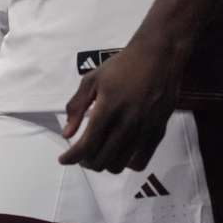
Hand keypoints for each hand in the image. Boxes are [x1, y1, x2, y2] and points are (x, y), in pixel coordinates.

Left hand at [58, 40, 181, 172]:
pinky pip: (141, 162)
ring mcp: (144, 130)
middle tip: (80, 155)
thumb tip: (67, 133)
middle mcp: (127, 123)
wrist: (158, 58)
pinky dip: (125, 164)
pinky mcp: (158, 132)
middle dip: (85, 162)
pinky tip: (119, 154)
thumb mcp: (92, 80)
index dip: (72, 157)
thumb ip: (76, 106)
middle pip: (101, 159)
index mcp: (108, 108)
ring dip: (104, 164)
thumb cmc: (121, 66)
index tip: (63, 159)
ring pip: (119, 164)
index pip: (87, 145)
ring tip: (98, 154)